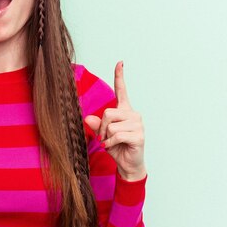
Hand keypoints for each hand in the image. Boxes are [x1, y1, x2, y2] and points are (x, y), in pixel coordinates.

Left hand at [84, 61, 145, 180]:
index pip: (122, 90)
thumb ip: (96, 125)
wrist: (128, 164)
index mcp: (124, 111)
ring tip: (111, 142)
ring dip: (106, 137)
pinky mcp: (139, 135)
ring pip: (111, 125)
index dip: (120, 76)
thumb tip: (87, 118)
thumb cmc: (116, 147)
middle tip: (104, 137)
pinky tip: (114, 147)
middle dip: (101, 127)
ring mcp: (138, 124)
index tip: (120, 62)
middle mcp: (133, 114)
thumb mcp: (102, 134)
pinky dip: (110, 143)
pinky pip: (116, 135)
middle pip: (107, 112)